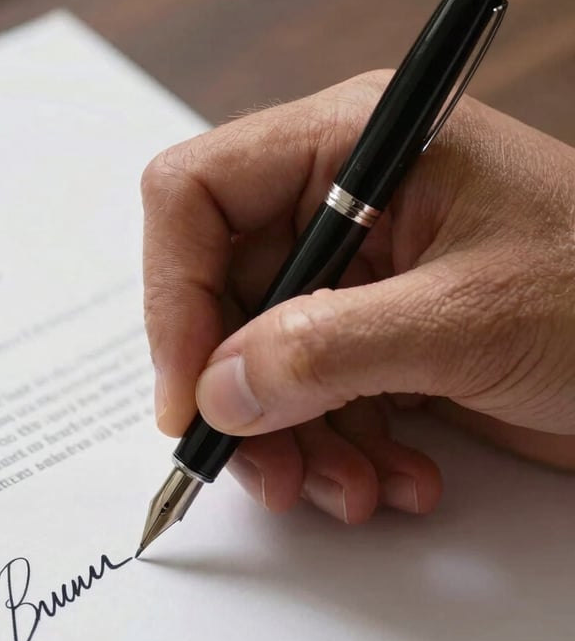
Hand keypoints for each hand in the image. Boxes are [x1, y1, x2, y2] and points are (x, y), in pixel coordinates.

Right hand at [141, 72, 574, 522]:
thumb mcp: (466, 320)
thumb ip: (326, 350)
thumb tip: (218, 392)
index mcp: (354, 150)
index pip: (198, 198)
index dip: (175, 297)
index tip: (189, 395)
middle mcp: (346, 207)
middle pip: (226, 302)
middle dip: (246, 400)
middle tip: (271, 475)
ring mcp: (363, 281)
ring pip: (265, 367)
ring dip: (299, 445)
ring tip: (356, 491)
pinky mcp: (381, 343)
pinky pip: (316, 402)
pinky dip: (344, 454)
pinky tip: (399, 478)